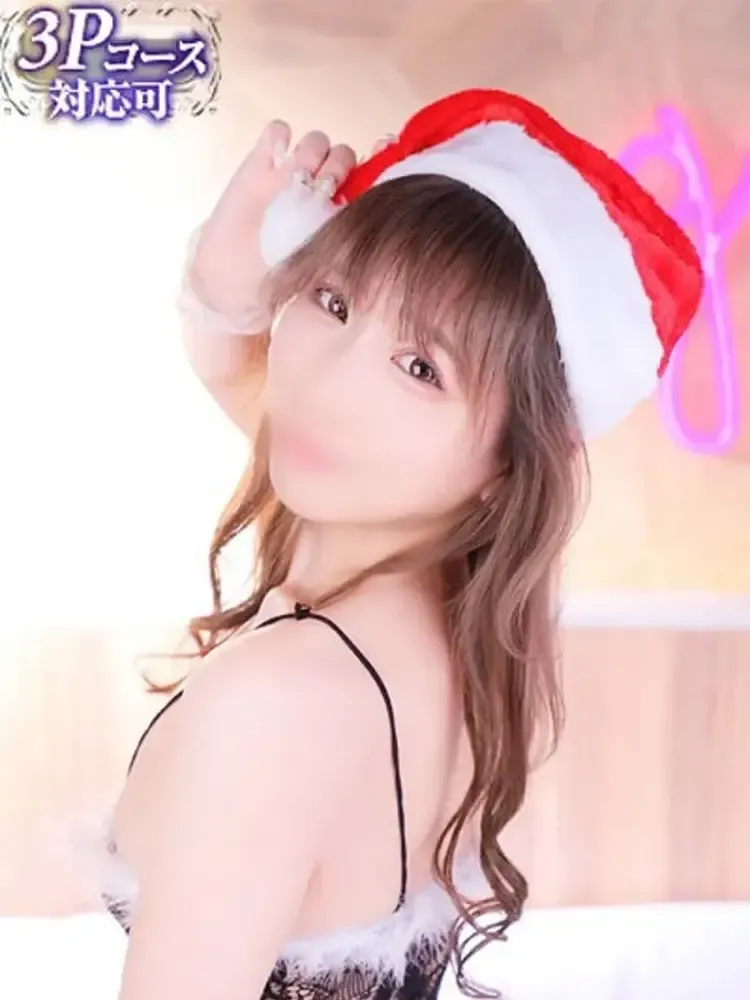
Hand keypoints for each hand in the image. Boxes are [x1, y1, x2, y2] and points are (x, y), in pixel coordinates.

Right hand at [187, 122, 358, 327]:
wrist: (230, 279)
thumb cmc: (272, 285)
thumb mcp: (312, 286)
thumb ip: (335, 280)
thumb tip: (360, 296)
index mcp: (335, 216)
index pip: (366, 181)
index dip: (376, 171)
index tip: (371, 174)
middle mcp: (316, 191)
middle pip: (343, 155)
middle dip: (339, 164)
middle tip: (323, 186)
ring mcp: (289, 175)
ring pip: (316, 140)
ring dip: (312, 150)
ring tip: (297, 174)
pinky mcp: (259, 164)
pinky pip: (277, 132)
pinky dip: (278, 136)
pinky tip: (273, 158)